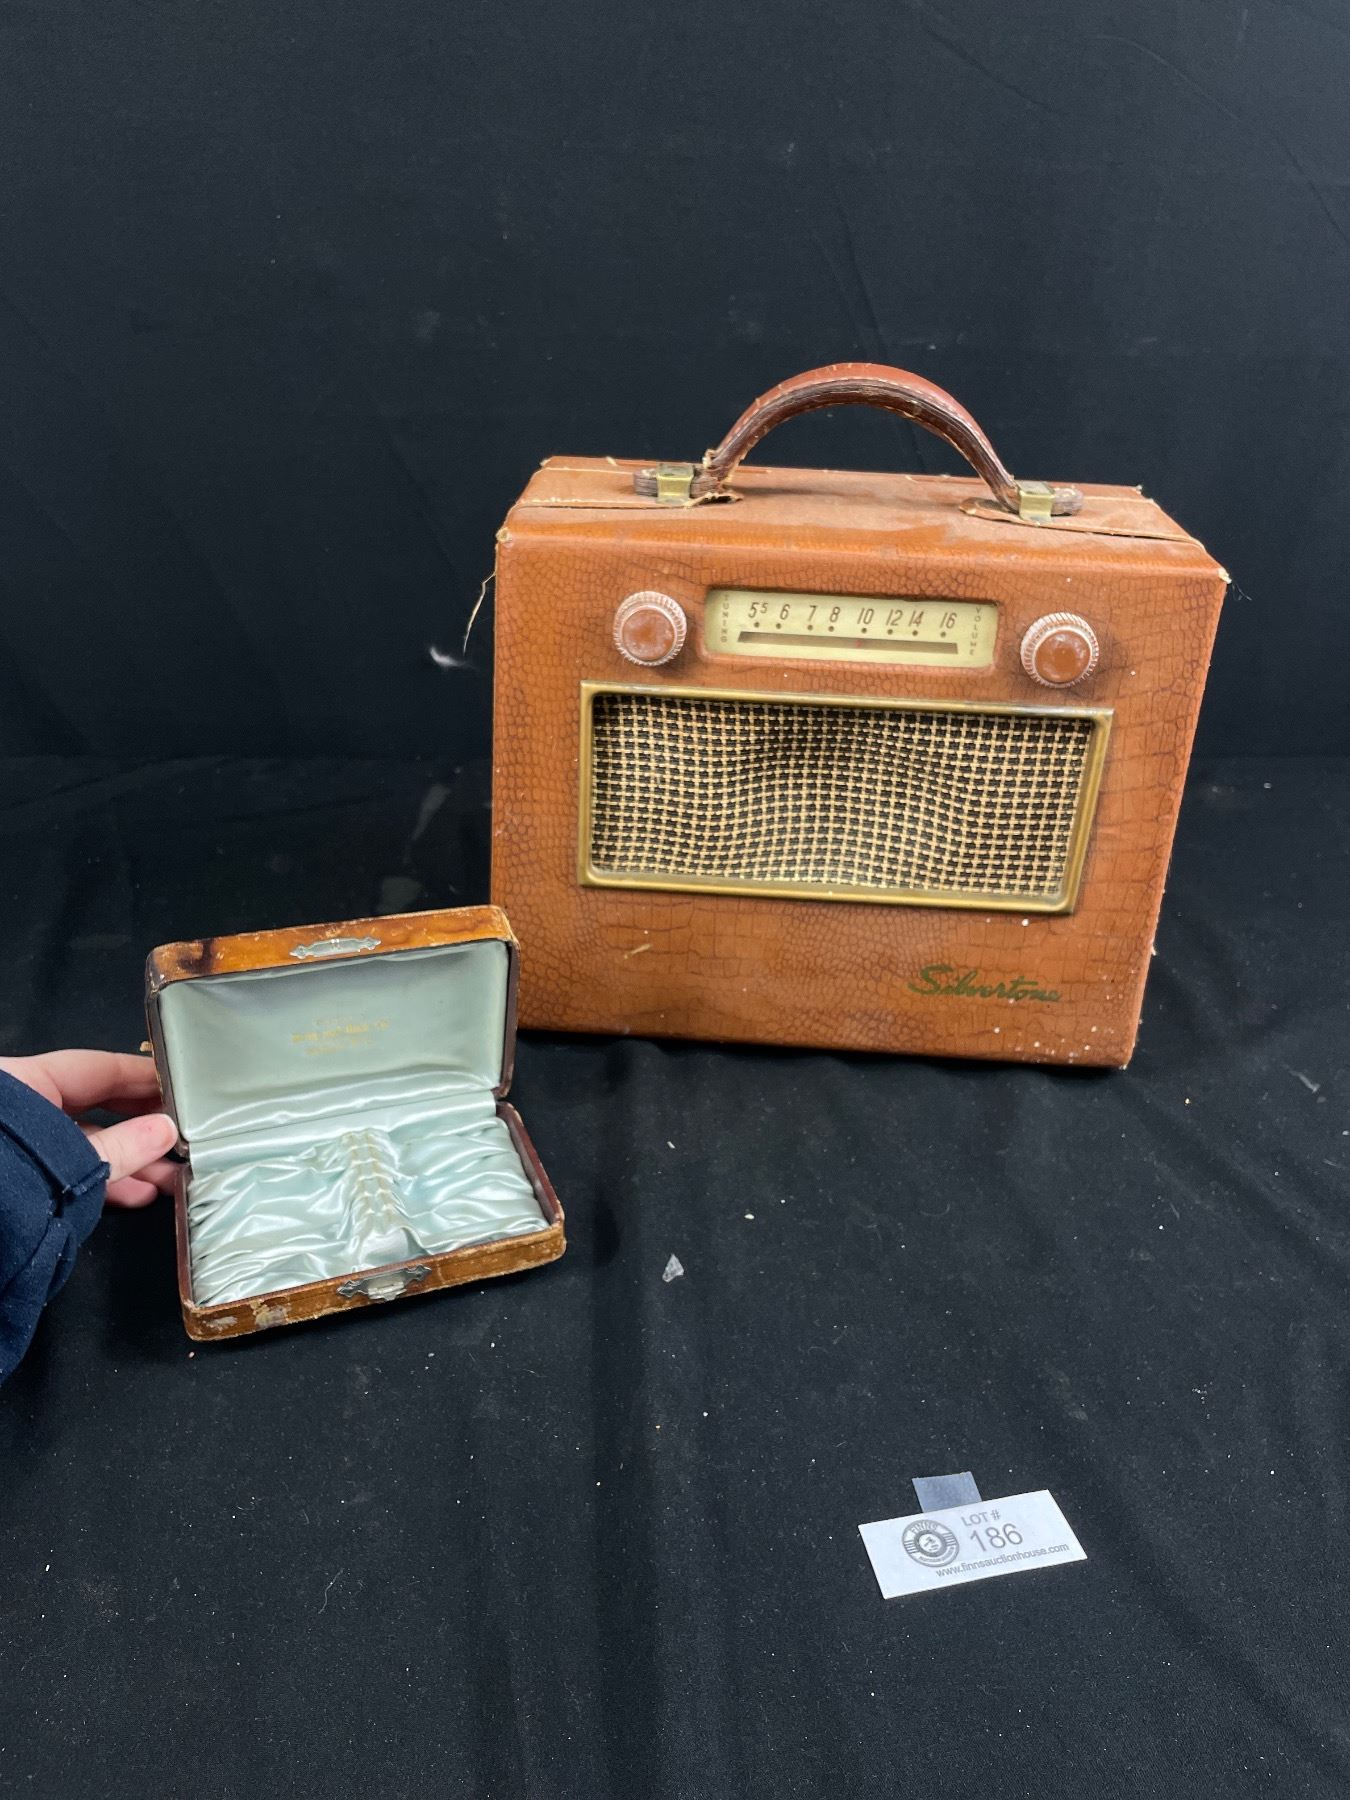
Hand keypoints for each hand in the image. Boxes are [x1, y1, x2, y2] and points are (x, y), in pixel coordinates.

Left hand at [0, 1050, 178, 1207]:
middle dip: (142, 1126)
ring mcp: (22, 1147)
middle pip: (95, 1107)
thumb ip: (120, 1145)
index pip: (96, 1068)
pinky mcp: (21, 1180)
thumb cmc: (2, 1180)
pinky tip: (137, 1194)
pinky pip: (69, 1172)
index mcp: (22, 1082)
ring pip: (85, 1144)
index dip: (143, 1077)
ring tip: (170, 1179)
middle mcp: (22, 1109)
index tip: (182, 1087)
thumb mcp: (65, 1160)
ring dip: (129, 1161)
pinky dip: (102, 1180)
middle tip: (185, 1137)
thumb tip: (167, 1130)